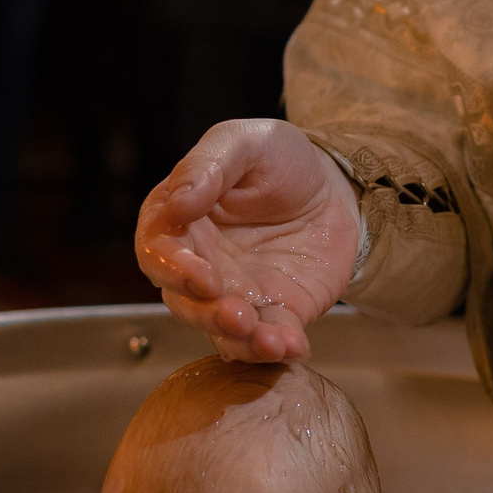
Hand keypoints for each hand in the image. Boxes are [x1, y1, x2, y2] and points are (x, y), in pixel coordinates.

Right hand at [134, 119, 363, 361]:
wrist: (335, 186)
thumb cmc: (278, 158)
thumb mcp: (244, 142)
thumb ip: (207, 167)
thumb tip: (178, 203)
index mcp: (178, 222)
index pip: (157, 252)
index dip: (174, 268)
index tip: (203, 274)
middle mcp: (199, 265)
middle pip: (183, 302)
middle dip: (206, 315)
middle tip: (236, 315)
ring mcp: (235, 295)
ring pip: (221, 331)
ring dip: (240, 341)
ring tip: (267, 341)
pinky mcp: (274, 314)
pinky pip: (268, 341)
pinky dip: (278, 350)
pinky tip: (293, 348)